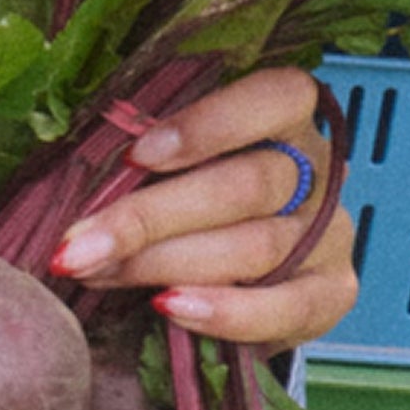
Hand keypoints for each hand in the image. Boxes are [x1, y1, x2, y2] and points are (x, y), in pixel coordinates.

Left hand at [50, 67, 356, 348]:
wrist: (227, 286)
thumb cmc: (186, 210)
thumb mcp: (166, 171)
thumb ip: (142, 164)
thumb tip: (74, 180)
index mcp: (286, 119)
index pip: (279, 98)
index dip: (211, 124)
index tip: (136, 156)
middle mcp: (318, 171)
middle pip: (249, 185)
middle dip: (152, 217)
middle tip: (79, 244)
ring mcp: (332, 233)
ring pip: (257, 246)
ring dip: (167, 264)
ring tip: (100, 275)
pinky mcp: (335, 292)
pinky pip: (288, 307)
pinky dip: (226, 312)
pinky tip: (170, 307)